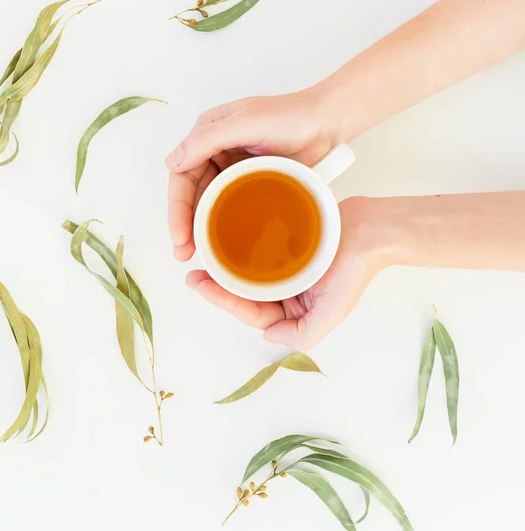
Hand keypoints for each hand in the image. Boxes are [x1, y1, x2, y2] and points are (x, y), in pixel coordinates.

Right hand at [166, 87, 345, 261]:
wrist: (328, 124)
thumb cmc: (290, 116)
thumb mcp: (245, 123)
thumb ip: (207, 139)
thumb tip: (171, 163)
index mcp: (208, 134)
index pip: (182, 173)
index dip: (177, 207)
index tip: (179, 236)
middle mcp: (216, 151)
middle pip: (192, 191)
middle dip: (185, 222)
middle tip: (183, 253)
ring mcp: (234, 167)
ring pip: (209, 200)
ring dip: (200, 226)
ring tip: (197, 254)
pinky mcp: (252, 181)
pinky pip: (230, 203)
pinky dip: (222, 221)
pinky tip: (220, 241)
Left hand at [184, 198, 389, 349]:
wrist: (372, 229)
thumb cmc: (354, 271)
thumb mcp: (332, 312)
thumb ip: (302, 333)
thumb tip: (268, 336)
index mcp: (296, 312)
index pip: (254, 313)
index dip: (224, 302)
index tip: (199, 285)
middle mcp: (289, 294)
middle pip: (246, 296)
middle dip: (218, 288)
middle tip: (191, 275)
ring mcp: (288, 271)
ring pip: (250, 276)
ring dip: (226, 271)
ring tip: (201, 261)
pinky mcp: (288, 247)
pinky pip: (259, 253)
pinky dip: (241, 253)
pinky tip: (224, 243)